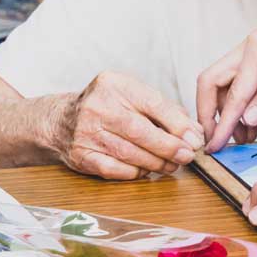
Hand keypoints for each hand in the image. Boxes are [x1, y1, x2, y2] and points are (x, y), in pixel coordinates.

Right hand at [48, 71, 204, 180]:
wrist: (62, 120)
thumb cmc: (107, 105)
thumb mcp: (131, 93)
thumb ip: (162, 108)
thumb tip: (193, 131)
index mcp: (115, 84)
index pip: (153, 103)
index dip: (177, 124)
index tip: (195, 137)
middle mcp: (98, 106)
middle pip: (140, 131)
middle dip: (169, 147)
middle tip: (187, 156)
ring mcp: (86, 132)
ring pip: (130, 153)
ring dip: (157, 163)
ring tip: (173, 164)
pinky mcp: (81, 156)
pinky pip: (115, 169)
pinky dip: (136, 172)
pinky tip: (147, 170)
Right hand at [197, 0, 256, 152]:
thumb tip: (247, 119)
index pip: (232, 93)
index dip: (222, 123)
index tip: (215, 147)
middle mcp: (249, 46)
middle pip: (213, 81)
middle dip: (210, 112)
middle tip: (217, 142)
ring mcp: (256, 51)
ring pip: (227, 82)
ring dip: (228, 110)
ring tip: (243, 138)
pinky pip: (245, 82)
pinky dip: (244, 103)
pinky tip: (254, 123)